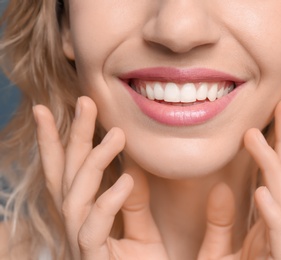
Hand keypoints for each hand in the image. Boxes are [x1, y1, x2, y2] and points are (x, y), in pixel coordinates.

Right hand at [33, 96, 168, 259]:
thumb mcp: (142, 234)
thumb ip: (135, 205)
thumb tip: (132, 169)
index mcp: (85, 221)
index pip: (66, 174)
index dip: (57, 142)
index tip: (53, 109)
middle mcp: (76, 231)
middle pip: (63, 177)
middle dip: (69, 138)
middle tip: (84, 102)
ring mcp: (81, 248)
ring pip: (74, 198)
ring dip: (94, 162)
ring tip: (117, 135)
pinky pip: (94, 229)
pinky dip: (109, 201)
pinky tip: (128, 179)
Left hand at [198, 98, 280, 258]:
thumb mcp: (221, 247)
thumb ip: (221, 222)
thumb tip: (220, 190)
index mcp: (268, 222)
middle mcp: (278, 231)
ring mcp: (279, 248)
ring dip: (272, 167)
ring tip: (253, 135)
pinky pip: (275, 242)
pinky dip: (272, 217)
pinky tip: (262, 194)